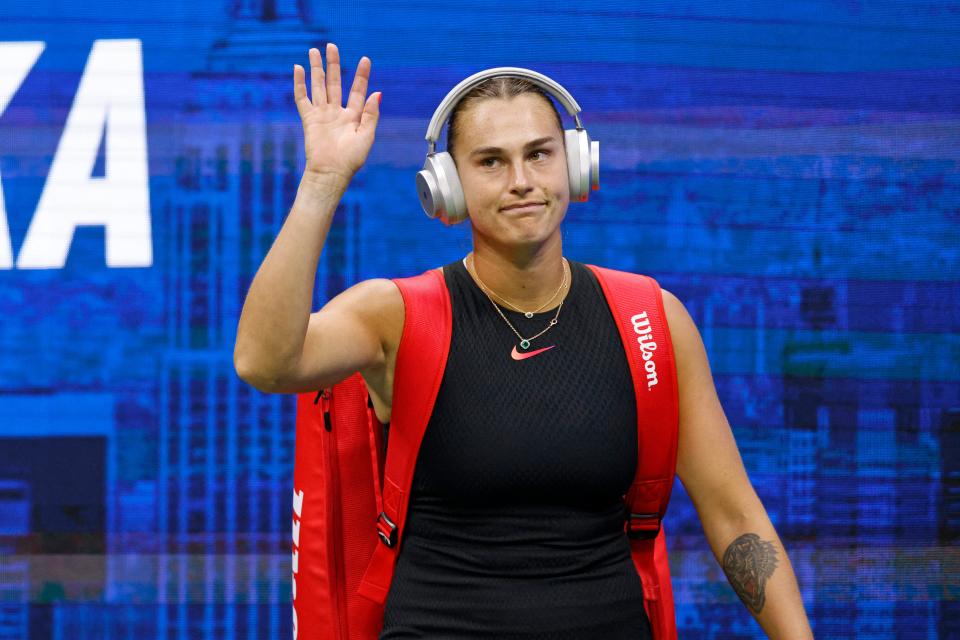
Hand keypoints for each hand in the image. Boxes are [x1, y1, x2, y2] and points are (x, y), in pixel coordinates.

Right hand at [293, 43, 380, 183]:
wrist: (331, 173)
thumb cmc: (351, 160)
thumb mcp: (366, 136)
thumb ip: (370, 114)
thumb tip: (377, 92)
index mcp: (353, 117)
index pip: (357, 91)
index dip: (361, 75)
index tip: (365, 59)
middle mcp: (337, 113)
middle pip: (334, 83)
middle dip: (333, 64)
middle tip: (332, 46)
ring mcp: (322, 115)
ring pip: (318, 86)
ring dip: (316, 68)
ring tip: (314, 51)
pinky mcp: (309, 119)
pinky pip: (302, 98)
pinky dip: (299, 84)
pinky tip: (297, 69)